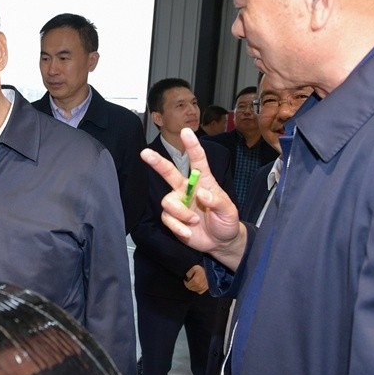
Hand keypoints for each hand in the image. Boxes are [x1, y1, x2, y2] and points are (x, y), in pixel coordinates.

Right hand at [140, 128, 246, 270]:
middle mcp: (187, 189)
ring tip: (193, 221)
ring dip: (180, 213)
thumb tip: (201, 193)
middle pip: (169, 173)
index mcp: (204, 182)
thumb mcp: (229, 212)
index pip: (197, 161)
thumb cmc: (226, 222)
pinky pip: (167, 218)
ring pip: (167, 201)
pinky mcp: (172, 218)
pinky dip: (178, 226)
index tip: (186, 132)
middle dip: (157, 162)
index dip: (192, 146)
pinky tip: (188, 232)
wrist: (220, 242)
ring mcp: (179, 203)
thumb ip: (217, 201)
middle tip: (145, 153)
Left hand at [183, 265, 208, 293]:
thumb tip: (187, 277)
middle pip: (190, 288)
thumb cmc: (202, 270)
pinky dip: (197, 289)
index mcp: (195, 281)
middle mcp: (199, 285)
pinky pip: (199, 292)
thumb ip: (189, 273)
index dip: (185, 283)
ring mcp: (202, 288)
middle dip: (189, 285)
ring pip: (194, 290)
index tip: (185, 280)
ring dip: (193, 287)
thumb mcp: (194, 268)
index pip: (187, 285)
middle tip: (190, 281)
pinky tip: (197, 285)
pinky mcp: (205, 288)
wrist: (211, 272)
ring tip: (194, 282)